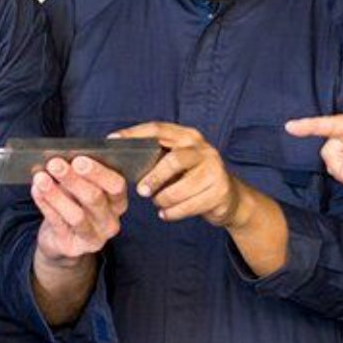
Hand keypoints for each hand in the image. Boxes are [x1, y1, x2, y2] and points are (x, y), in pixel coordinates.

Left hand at [32, 154, 128, 265]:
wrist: (60, 239)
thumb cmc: (73, 204)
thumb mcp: (82, 186)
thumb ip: (84, 170)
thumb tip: (81, 148)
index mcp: (117, 202)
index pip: (117, 186)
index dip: (99, 172)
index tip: (79, 159)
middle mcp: (110, 221)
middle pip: (95, 198)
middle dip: (73, 179)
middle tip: (55, 164)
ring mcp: (94, 237)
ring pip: (77, 215)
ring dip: (56, 194)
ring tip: (41, 178)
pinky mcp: (73, 247)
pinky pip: (58, 224)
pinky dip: (46, 206)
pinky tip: (36, 191)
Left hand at [119, 122, 251, 227]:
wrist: (229, 198)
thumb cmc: (194, 179)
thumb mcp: (178, 162)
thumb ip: (156, 158)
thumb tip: (121, 162)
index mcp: (188, 137)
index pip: (158, 129)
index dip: (134, 134)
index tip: (113, 141)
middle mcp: (203, 150)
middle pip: (173, 160)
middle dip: (154, 177)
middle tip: (141, 191)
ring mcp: (214, 170)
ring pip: (181, 188)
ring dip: (164, 199)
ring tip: (158, 203)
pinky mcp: (219, 192)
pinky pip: (189, 206)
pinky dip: (173, 213)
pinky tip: (166, 213)